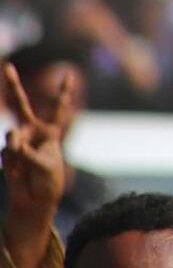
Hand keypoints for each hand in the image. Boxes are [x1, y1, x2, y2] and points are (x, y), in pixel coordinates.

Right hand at [2, 63, 70, 221]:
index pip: (60, 108)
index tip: (69, 74)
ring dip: (18, 149)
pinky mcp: (8, 152)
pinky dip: (13, 163)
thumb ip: (28, 151)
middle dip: (14, 85)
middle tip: (7, 66)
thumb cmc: (48, 182)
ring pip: (13, 135)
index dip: (63, 92)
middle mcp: (33, 132)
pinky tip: (18, 172)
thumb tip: (12, 141)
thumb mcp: (46, 165)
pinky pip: (8, 152)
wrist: (34, 201)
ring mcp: (18, 140)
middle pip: (22, 105)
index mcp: (51, 132)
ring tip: (24, 164)